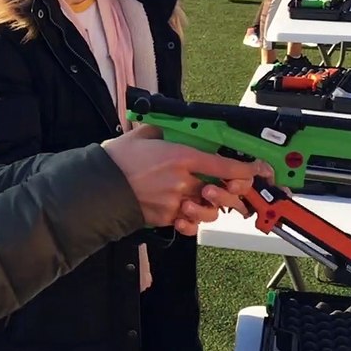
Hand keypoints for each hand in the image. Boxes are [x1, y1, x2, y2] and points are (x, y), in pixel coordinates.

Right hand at [102, 125, 272, 229]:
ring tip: (200, 200)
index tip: (253, 170)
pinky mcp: (164, 218)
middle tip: (229, 189)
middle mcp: (183, 182)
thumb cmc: (117, 161)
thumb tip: (171, 127)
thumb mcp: (143, 135)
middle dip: (230, 192)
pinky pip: (187, 223)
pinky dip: (189, 220)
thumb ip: (163, 131)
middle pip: (222, 192)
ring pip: (207, 211)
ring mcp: (174, 202)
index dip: (245, 170)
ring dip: (209, 207)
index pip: (225, 166)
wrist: (97, 187)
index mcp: (181, 157)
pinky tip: (185, 212)